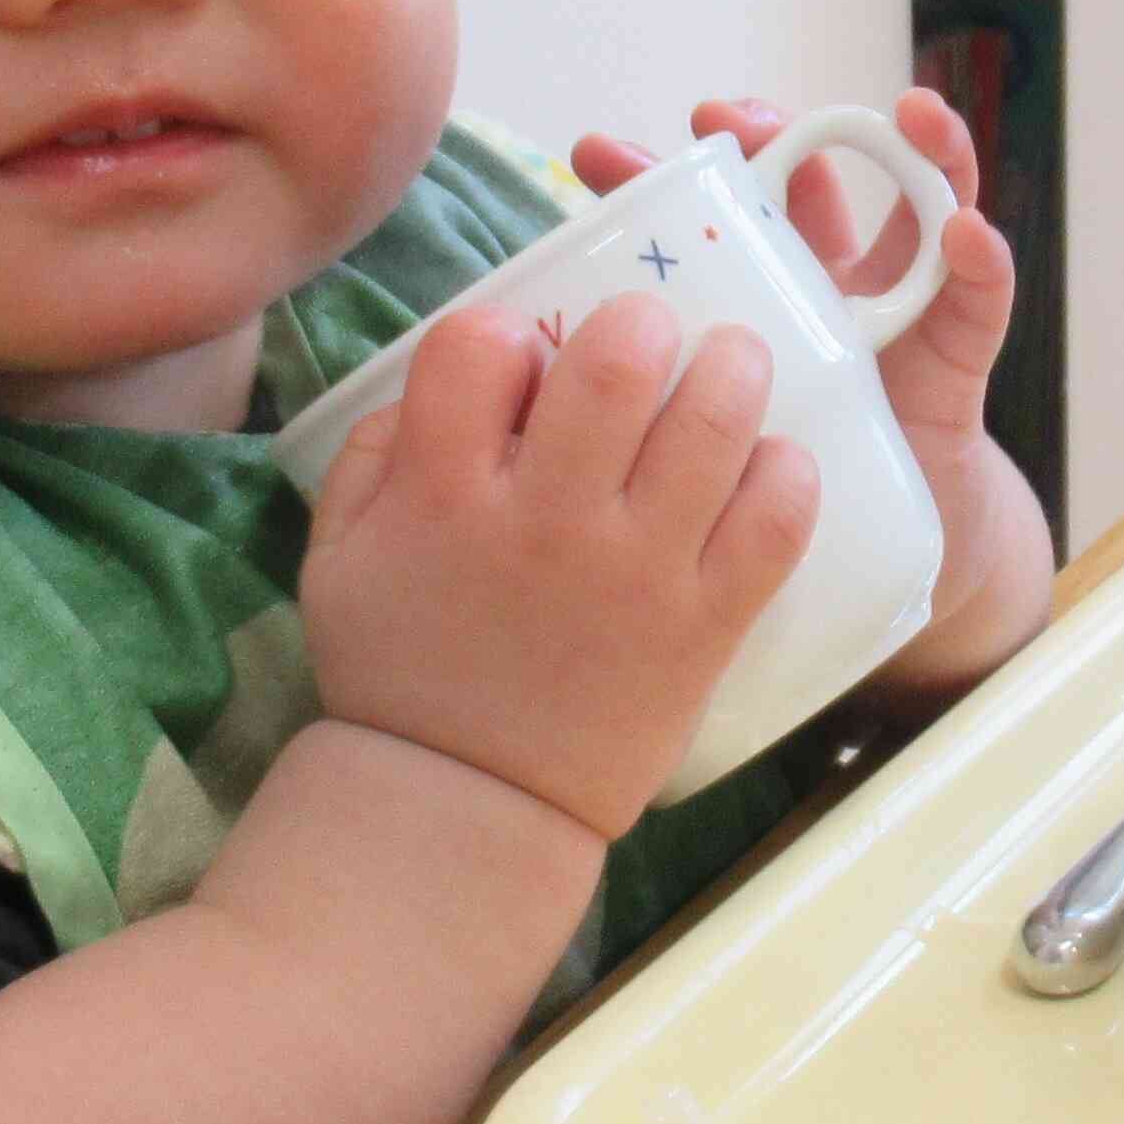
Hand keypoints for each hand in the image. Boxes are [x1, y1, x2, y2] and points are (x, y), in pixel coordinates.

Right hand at [297, 295, 817, 836]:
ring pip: (713, 424)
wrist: (472, 801)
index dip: (503, 332)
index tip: (522, 362)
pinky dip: (786, 475)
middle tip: (649, 334)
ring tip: (730, 364)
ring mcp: (637, 571)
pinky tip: (769, 462)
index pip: (478, 346)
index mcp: (444, 495)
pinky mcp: (706, 622)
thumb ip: (376, 450)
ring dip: (732, 370)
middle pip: (614, 364)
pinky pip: (777, 522)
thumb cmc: (401, 668)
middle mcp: (546, 520)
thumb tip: (460, 371)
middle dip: (639, 322)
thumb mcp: (338, 556)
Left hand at [570, 87, 1051, 698]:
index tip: (592, 154)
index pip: (685, 223)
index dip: (645, 180)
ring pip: (906, 212)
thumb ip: (586, 416)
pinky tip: (967, 231)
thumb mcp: (661, 462)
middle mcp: (816, 294)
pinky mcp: (953, 367)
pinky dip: (981, 261)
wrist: (858, 591)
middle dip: (765, 139)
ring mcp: (891, 320)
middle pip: (795, 191)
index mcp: (735, 309)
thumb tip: (468, 375)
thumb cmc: (740, 520)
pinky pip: (976, 306)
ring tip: (904, 115)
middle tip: (727, 120)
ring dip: (914, 153)